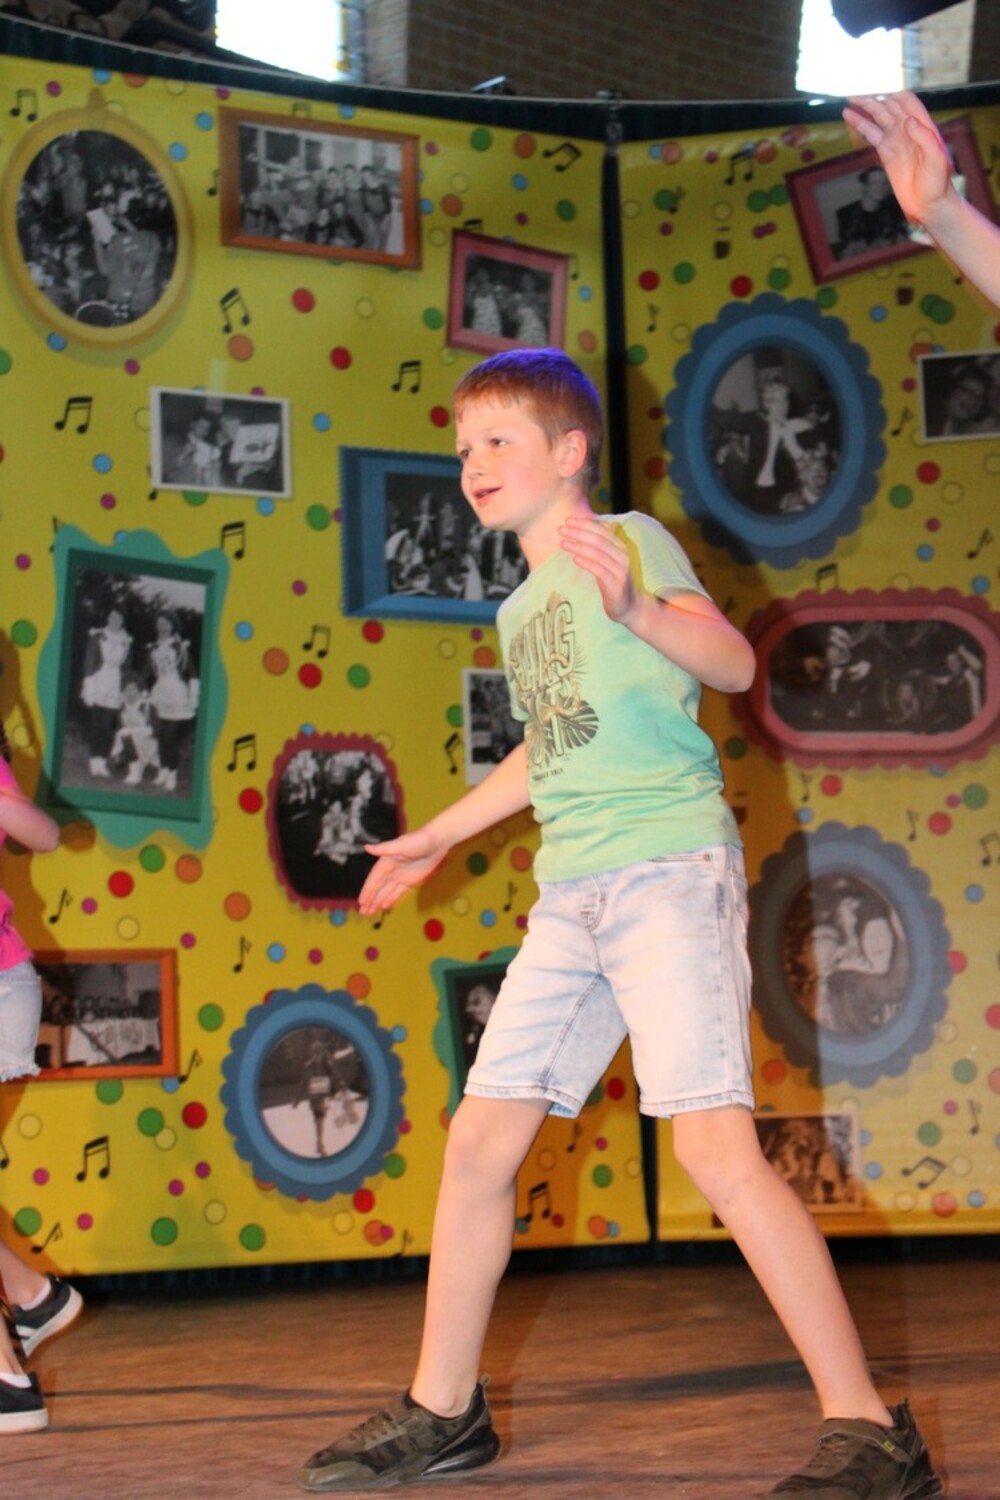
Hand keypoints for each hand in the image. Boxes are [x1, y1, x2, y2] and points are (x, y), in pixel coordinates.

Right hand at [357, 826, 446, 914]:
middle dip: (370, 900)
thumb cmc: (419, 840)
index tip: (361, 901)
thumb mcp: (401, 845)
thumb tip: (366, 847)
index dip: (367, 891)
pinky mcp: (410, 880)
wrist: (437, 842)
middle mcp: (390, 870)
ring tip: (369, 913)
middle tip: (362, 912)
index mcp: (385, 862)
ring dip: (377, 902)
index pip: (373, 879)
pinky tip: (384, 907)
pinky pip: (398, 892)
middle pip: (378, 888)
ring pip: (386, 892)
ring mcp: (400, 876)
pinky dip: (390, 899)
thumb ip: (383, 849)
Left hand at [559, 515, 636, 622]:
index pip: (602, 530)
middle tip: (561, 529)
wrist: (631, 606)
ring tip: (563, 543)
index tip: (568, 520)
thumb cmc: (614, 582)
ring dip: (579, 546)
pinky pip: (600, 570)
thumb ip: (599, 548)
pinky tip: (575, 558)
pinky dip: (587, 563)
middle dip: (579, 532)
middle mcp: (622, 556)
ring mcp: (620, 570)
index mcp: (620, 547)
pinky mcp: (615, 584)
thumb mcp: (608, 562)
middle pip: (598, 540)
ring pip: (598, 553)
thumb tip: (582, 531)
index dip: (585, 524)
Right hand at [842, 91, 952, 226]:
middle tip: (853, 97)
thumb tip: (907, 121)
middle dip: (872, 99)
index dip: (892, 96)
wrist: (929, 204)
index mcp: (922, 126)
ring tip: (848, 102)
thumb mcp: (936, 160)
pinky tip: (850, 117)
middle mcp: (909, 129)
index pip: (906, 101)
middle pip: (889, 106)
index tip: (876, 97)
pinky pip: (873, 134)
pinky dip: (861, 125)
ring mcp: (897, 140)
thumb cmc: (938, 183)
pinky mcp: (887, 153)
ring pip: (878, 118)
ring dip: (864, 108)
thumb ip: (924, 138)